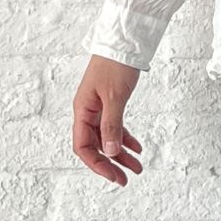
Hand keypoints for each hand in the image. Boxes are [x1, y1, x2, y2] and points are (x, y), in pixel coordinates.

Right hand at [73, 56, 145, 186]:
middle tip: (126, 179)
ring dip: (121, 153)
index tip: (113, 175)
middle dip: (111, 164)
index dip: (96, 164)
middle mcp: (88, 111)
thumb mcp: (115, 97)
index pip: (83, 146)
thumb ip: (112, 125)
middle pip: (96, 145)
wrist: (125, 41)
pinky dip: (126, 138)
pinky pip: (116, 126)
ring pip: (108, 138)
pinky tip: (137, 148)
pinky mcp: (111, 103)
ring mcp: (99, 107)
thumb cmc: (115, 64)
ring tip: (138, 167)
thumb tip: (111, 151)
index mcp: (82, 110)